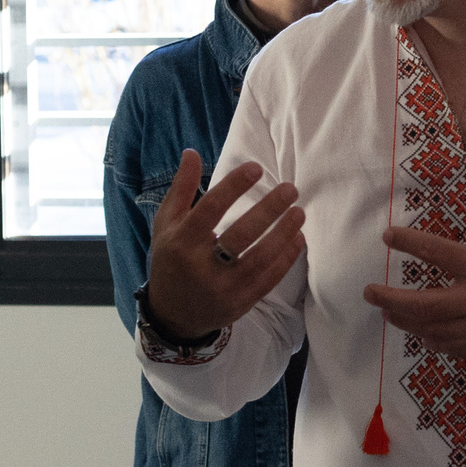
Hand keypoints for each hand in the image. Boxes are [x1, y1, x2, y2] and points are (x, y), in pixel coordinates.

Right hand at [143, 150, 305, 341]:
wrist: (173, 314)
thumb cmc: (171, 259)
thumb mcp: (166, 224)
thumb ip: (181, 189)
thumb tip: (192, 153)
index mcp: (181, 241)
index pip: (210, 208)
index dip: (234, 186)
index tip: (256, 167)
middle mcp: (200, 266)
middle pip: (240, 235)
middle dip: (268, 210)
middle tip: (290, 189)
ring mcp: (222, 288)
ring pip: (259, 259)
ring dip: (283, 234)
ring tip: (299, 212)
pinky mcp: (240, 303)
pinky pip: (268, 280)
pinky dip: (286, 259)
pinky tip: (298, 238)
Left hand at [363, 187, 465, 360]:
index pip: (436, 253)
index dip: (408, 243)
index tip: (389, 237)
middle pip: (420, 304)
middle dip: (389, 299)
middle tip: (369, 293)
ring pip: (430, 329)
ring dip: (404, 321)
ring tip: (388, 314)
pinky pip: (450, 347)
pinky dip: (430, 340)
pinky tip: (422, 334)